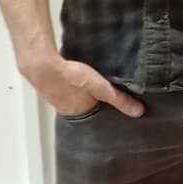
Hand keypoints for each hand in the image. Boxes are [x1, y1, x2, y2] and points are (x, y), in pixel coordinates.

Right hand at [22, 55, 143, 117]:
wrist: (43, 67)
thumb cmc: (73, 79)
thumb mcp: (100, 88)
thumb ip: (119, 99)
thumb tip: (139, 112)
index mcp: (79, 115)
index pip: (98, 115)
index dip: (108, 109)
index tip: (119, 103)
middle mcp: (67, 111)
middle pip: (88, 106)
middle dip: (97, 100)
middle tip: (110, 91)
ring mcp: (58, 99)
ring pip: (78, 97)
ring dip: (86, 91)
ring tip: (97, 83)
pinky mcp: (53, 87)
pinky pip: (69, 88)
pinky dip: (76, 84)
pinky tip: (80, 76)